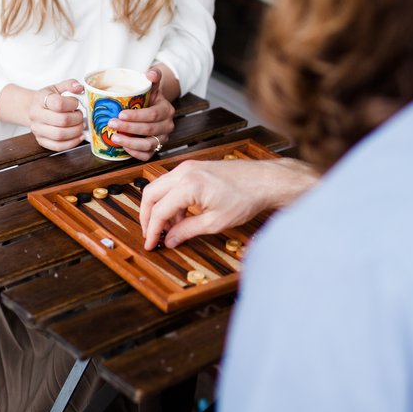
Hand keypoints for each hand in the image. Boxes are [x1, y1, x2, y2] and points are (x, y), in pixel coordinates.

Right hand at [29, 79, 84, 150]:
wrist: (33, 109)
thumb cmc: (48, 99)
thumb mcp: (57, 87)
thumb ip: (70, 85)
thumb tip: (80, 88)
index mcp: (40, 99)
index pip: (58, 103)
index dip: (72, 104)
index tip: (76, 103)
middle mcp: (36, 115)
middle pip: (62, 121)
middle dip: (77, 119)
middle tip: (81, 116)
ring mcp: (37, 129)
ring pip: (60, 135)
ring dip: (76, 131)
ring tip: (80, 125)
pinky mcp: (41, 141)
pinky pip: (58, 146)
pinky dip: (72, 143)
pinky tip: (78, 136)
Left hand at [108, 67, 175, 160]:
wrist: (152, 109)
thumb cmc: (149, 98)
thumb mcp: (151, 86)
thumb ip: (153, 76)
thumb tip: (151, 73)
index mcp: (166, 110)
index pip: (153, 115)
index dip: (137, 116)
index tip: (120, 114)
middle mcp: (167, 126)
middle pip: (149, 130)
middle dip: (129, 128)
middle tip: (111, 124)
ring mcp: (162, 139)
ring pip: (148, 145)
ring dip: (130, 142)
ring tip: (114, 138)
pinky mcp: (156, 149)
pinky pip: (147, 155)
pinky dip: (134, 153)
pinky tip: (123, 147)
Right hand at [139, 158, 318, 249]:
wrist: (265, 180)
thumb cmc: (246, 199)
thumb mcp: (215, 222)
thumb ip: (188, 231)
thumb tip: (170, 240)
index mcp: (188, 185)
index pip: (159, 211)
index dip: (152, 231)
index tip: (150, 245)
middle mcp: (184, 172)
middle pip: (151, 193)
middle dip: (147, 216)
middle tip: (151, 235)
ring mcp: (189, 167)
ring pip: (160, 186)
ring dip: (159, 207)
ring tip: (168, 229)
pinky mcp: (195, 167)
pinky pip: (172, 182)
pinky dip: (170, 199)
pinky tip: (180, 215)